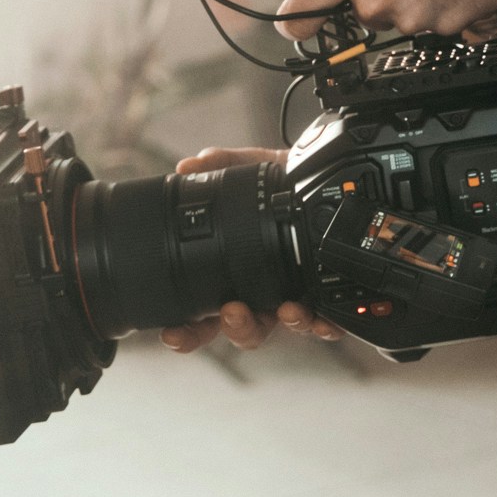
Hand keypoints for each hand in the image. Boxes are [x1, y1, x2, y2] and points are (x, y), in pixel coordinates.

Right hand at [156, 147, 343, 351]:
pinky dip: (323, 325)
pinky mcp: (323, 297)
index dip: (185, 329)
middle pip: (240, 328)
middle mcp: (259, 293)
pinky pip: (324, 322)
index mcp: (233, 275)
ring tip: (285, 309)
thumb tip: (189, 164)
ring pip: (280, 327)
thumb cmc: (282, 184)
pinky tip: (322, 319)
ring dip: (283, 323)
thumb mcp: (253, 167)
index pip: (202, 314)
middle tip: (232, 312)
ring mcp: (289, 298)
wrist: (323, 180)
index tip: (172, 333)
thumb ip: (222, 163)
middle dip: (234, 328)